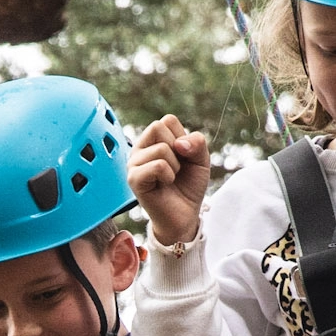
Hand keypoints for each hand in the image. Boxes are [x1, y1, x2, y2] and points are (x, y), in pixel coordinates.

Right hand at [127, 115, 211, 247]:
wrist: (185, 215)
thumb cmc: (188, 186)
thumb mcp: (201, 160)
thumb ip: (197, 142)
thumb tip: (179, 143)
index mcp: (152, 140)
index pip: (167, 120)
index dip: (183, 138)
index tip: (183, 157)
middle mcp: (139, 149)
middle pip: (158, 127)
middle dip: (177, 149)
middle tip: (176, 168)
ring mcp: (133, 163)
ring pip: (161, 148)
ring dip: (175, 166)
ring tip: (170, 179)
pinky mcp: (133, 179)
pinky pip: (157, 165)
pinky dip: (168, 175)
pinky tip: (165, 185)